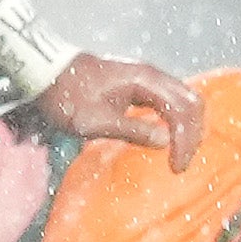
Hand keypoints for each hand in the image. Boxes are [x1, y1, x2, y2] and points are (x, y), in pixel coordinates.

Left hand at [37, 53, 204, 170]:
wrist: (47, 73)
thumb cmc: (67, 98)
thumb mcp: (95, 121)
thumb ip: (132, 130)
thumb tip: (165, 141)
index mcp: (144, 81)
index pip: (181, 111)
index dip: (184, 141)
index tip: (176, 168)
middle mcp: (152, 74)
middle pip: (192, 102)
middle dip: (193, 135)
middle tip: (181, 164)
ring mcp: (147, 76)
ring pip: (185, 99)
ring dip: (188, 127)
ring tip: (179, 155)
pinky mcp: (141, 83)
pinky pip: (172, 99)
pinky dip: (178, 120)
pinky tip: (168, 138)